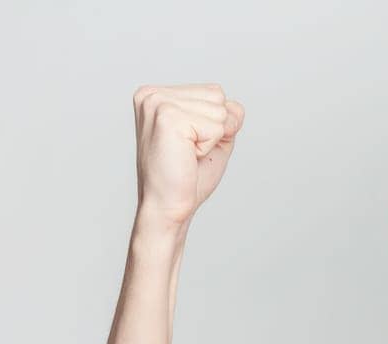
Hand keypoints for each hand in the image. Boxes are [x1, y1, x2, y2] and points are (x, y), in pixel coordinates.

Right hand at [132, 82, 245, 228]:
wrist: (168, 208)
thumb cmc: (186, 179)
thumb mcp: (212, 139)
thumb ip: (226, 117)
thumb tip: (235, 106)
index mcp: (156, 95)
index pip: (214, 92)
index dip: (214, 124)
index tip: (188, 145)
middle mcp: (152, 95)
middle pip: (218, 96)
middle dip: (215, 130)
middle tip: (188, 153)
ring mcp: (158, 103)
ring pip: (219, 110)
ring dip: (211, 139)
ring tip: (186, 154)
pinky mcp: (168, 117)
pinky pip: (216, 127)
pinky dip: (208, 146)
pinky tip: (186, 156)